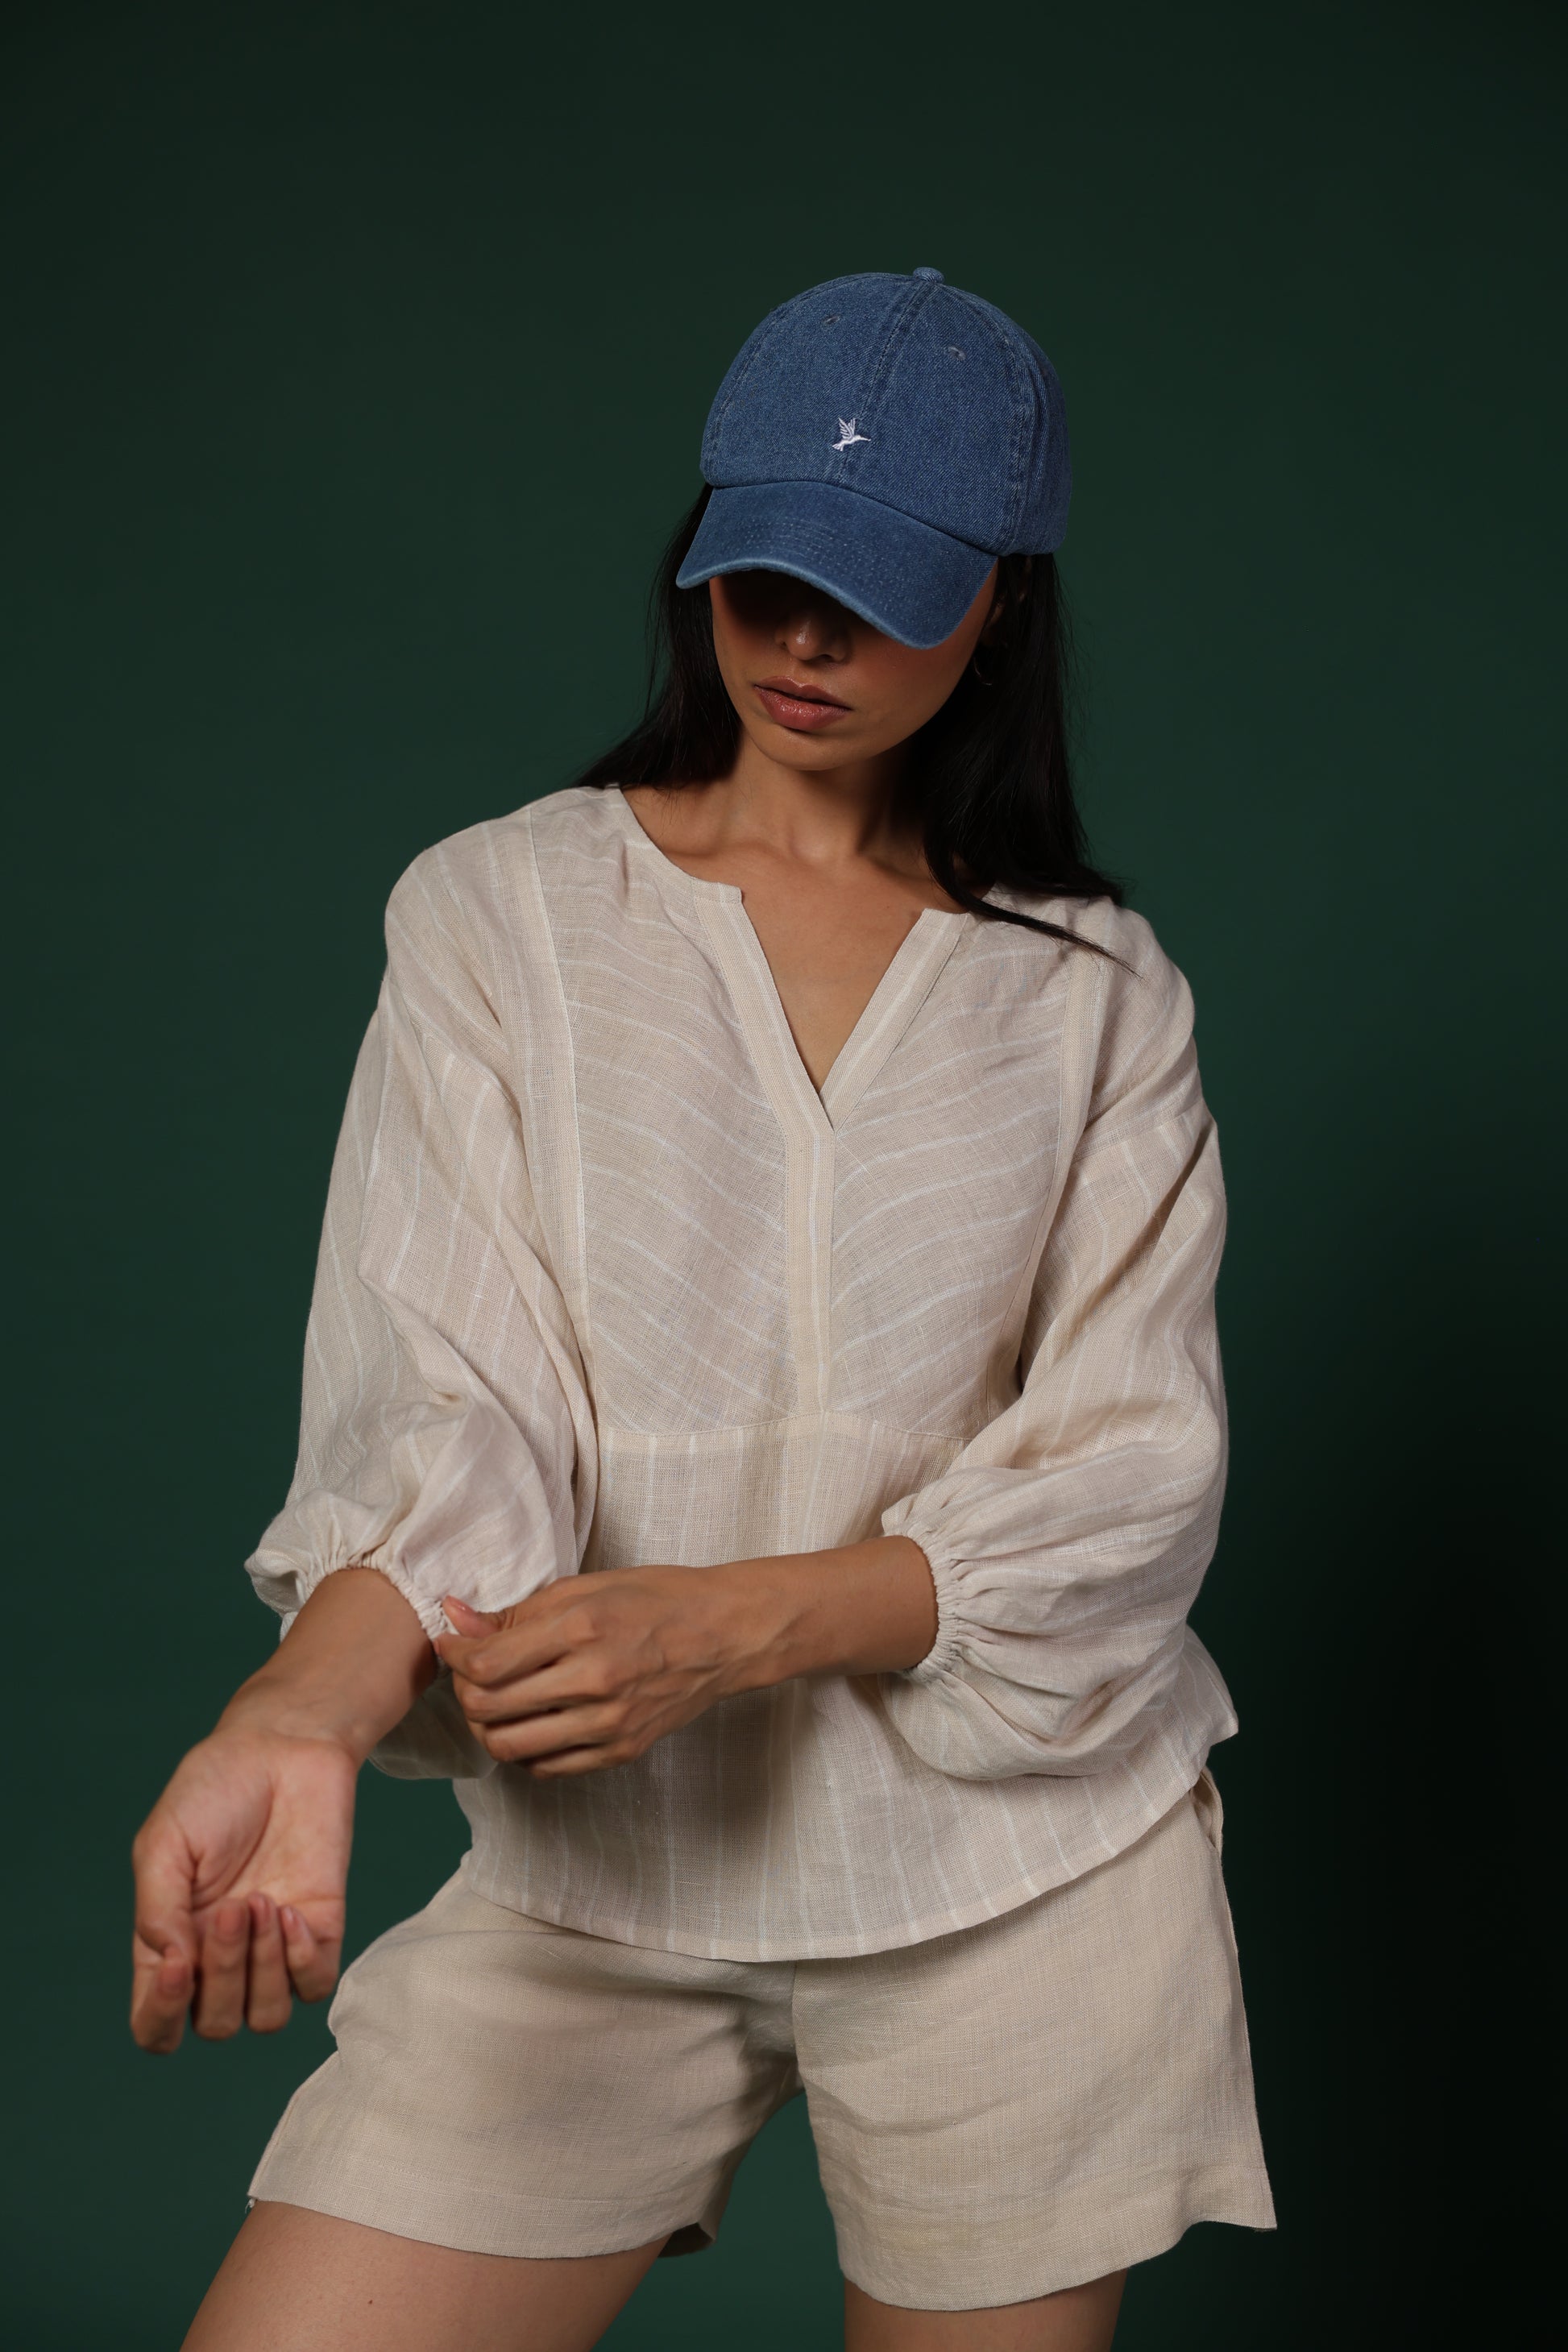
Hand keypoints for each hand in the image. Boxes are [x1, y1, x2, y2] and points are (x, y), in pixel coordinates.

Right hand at [131, 1721, 354, 2052]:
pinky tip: (292, 1908)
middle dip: (223, 1972)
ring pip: (266, 2017)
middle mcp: (221, 1956)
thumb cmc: (215, 1789)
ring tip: (263, 1901)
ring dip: (262, 1968)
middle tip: (235, 1904)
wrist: (282, 1746)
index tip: (177, 1966)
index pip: (156, 2024)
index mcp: (172, 1942)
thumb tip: (173, 1970)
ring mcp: (273, 1947)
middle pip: (215, 2024)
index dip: (160, 2018)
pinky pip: (316, 1986)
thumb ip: (158, 1913)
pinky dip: (302, 1959)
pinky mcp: (321, 1928)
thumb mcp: (163, 1844)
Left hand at [435, 1538, 936, 1776]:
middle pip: (490, 1707)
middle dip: (464, 1691)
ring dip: (486, 1726)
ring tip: (493, 1702)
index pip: (487, 1663)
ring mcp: (609, 1723)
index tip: (452, 1644)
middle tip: (469, 1674)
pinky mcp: (620, 1751)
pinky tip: (529, 1723)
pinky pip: (546, 1767)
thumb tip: (458, 1620)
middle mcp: (594, 1679)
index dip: (454, 1655)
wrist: (723, 1635)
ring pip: (510, 1746)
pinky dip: (523, 1750)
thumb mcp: (586, 1586)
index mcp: (583, 1627)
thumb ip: (519, 1611)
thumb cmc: (656, 1599)